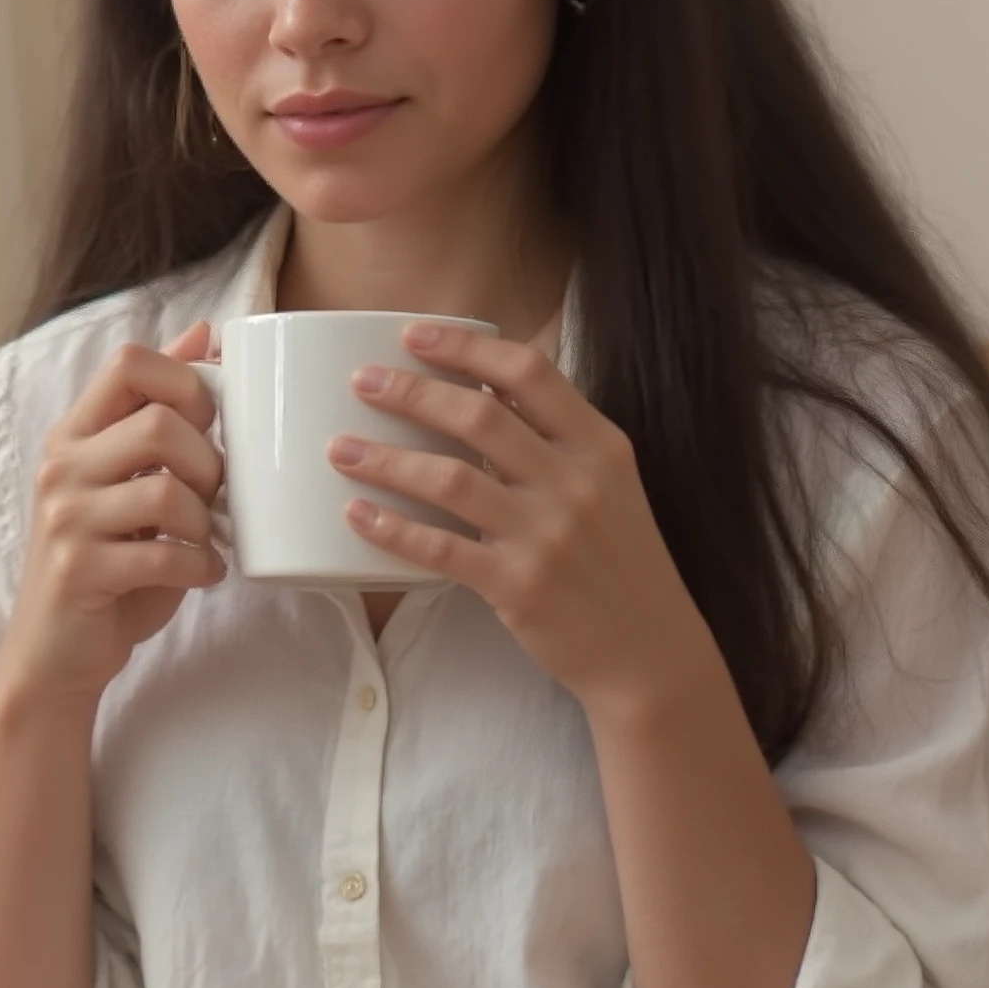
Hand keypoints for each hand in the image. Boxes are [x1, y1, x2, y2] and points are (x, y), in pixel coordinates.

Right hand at [0, 322, 224, 707]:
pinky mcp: (79, 570)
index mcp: (74, 434)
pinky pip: (163, 555)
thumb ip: (157, 412)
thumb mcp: (129, 479)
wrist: (54, 654)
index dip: (186, 382)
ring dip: (207, 520)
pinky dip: (201, 566)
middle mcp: (61, 467)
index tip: (207, 425)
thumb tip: (206, 332)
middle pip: (158, 423)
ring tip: (206, 539)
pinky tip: (203, 573)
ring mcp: (65, 518)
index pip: (129, 363)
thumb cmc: (106, 563)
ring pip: (166, 490)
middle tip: (215, 496)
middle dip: (208, 461)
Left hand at [328, 315, 713, 714]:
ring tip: (340, 448)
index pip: (528, 372)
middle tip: (362, 382)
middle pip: (479, 415)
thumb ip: (555, 441)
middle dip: (410, 391)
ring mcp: (547, 535)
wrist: (648, 652)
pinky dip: (393, 529)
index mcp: (598, 444)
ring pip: (451, 478)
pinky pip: (441, 549)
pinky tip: (357, 513)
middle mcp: (575, 482)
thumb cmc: (618, 564)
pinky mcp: (519, 586)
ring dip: (387, 459)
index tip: (414, 335)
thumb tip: (482, 393)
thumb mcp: (609, 486)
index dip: (465, 347)